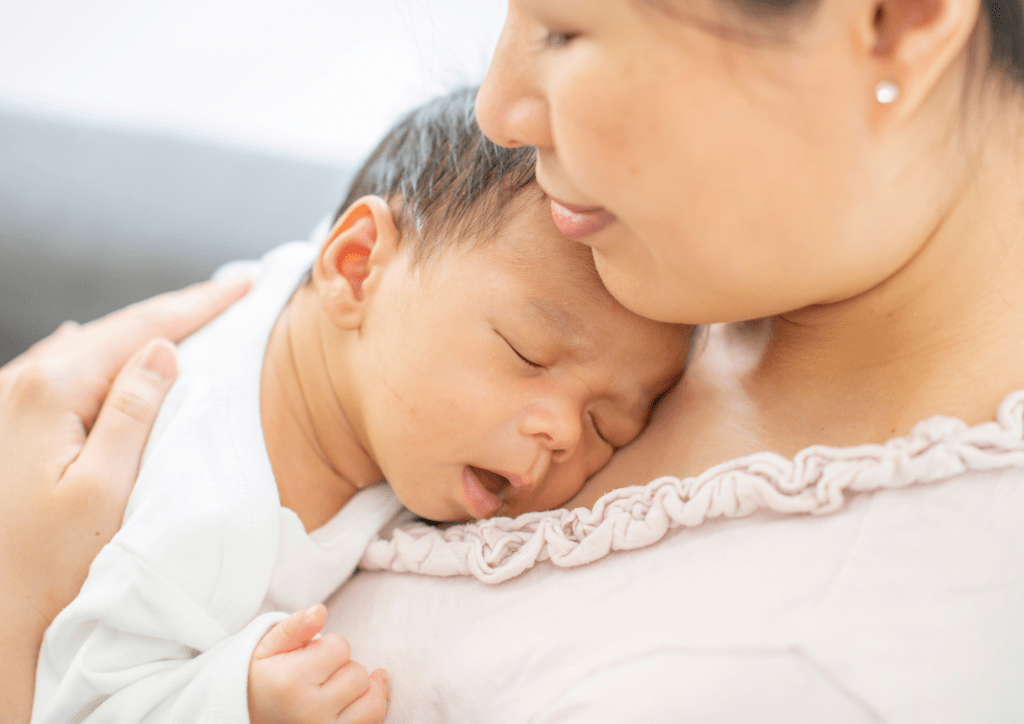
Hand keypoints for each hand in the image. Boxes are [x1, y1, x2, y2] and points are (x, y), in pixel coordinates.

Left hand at [0, 276, 250, 723]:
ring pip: (92, 348)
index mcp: (51, 390)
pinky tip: (115, 354)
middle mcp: (22, 382)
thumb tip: (163, 351)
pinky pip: (67, 369)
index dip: (200, 303)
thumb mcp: (104, 491)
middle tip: (230, 292)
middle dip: (176, 310)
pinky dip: (108, 356)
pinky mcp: (8, 424)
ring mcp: (9, 400)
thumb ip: (133, 412)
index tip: (246, 284)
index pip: (141, 329)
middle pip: (116, 331)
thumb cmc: (44, 566)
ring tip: (189, 317)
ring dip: (142, 332)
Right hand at [249, 605, 388, 723]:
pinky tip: (355, 698)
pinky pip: (374, 719)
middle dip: (343, 668)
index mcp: (290, 682)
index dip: (329, 647)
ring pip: (371, 697)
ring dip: (358, 690)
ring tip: (333, 690)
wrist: (251, 715)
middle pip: (357, 673)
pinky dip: (372, 705)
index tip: (310, 658)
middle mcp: (309, 711)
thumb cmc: (266, 678)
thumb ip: (296, 625)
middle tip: (319, 677)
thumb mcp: (270, 647)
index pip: (341, 647)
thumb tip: (320, 610)